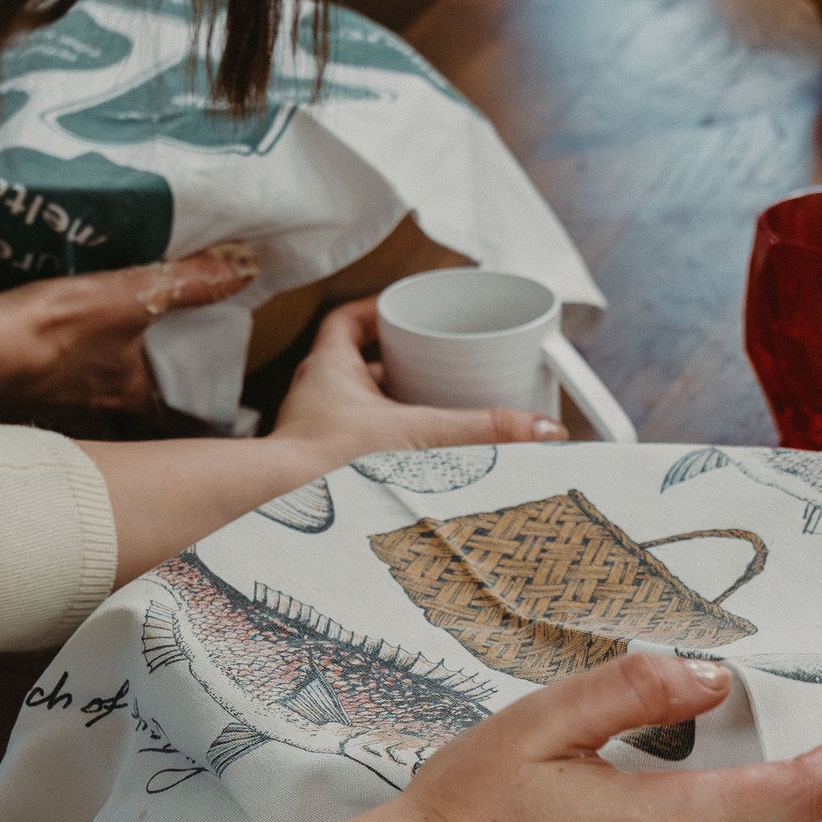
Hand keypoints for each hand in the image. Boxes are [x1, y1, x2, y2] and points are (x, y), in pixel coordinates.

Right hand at [0, 245, 261, 415]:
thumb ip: (188, 282)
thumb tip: (247, 267)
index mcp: (129, 399)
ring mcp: (50, 419)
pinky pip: (39, 407)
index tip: (206, 418)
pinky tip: (38, 375)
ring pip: (84, 420)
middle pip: (129, 424)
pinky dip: (45, 395)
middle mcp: (95, 421)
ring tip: (92, 380)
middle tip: (148, 392)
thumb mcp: (129, 296)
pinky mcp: (9, 410)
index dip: (191, 422)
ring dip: (90, 404)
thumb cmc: (49, 330)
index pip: (173, 423)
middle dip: (139, 411)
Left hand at [271, 297, 565, 472]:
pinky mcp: (326, 469)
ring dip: (396, 408)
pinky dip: (389, 446)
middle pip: (364, 365)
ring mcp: (318, 434)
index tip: (407, 309)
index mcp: (330, 369)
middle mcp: (319, 398)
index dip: (377, 309)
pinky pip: (361, 445)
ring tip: (441, 409)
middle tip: (442, 364)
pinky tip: (418, 458)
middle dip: (403, 364)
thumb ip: (481, 431)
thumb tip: (543, 429)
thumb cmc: (326, 464)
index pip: (348, 321)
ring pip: (362, 409)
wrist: (279, 511)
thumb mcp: (416, 434)